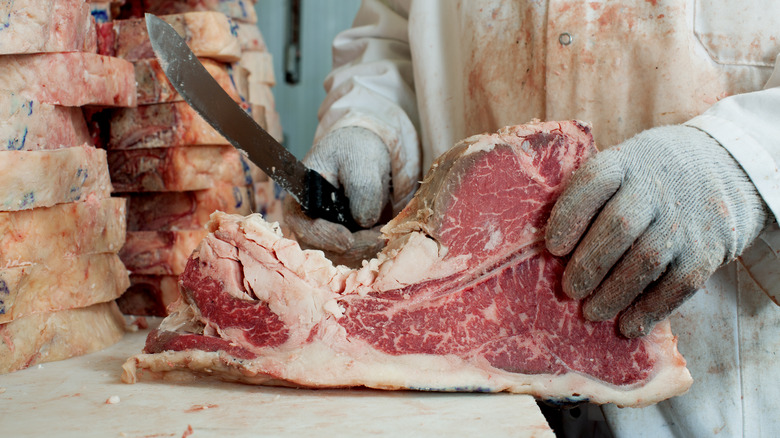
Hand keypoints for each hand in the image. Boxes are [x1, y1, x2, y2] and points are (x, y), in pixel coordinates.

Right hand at [283, 126, 390, 265]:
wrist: (365, 155)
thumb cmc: (355, 150)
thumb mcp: (359, 158)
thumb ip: (362, 187)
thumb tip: (364, 221)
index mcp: (301, 199)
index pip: (305, 226)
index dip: (324, 236)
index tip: (348, 239)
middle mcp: (308, 223)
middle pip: (323, 249)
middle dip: (354, 247)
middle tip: (380, 237)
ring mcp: (325, 236)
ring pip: (342, 258)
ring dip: (366, 250)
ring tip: (385, 232)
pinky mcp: (343, 244)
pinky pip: (356, 256)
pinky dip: (372, 249)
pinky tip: (384, 234)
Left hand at [545, 125, 767, 337]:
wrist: (721, 167)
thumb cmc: (645, 179)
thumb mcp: (619, 167)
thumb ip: (587, 198)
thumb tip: (545, 251)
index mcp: (623, 164)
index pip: (594, 182)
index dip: (570, 216)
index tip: (552, 247)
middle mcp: (654, 189)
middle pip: (619, 227)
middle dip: (589, 265)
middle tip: (569, 290)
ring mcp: (682, 221)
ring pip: (646, 260)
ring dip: (614, 294)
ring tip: (591, 312)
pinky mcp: (707, 251)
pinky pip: (678, 285)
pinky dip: (650, 310)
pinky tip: (628, 326)